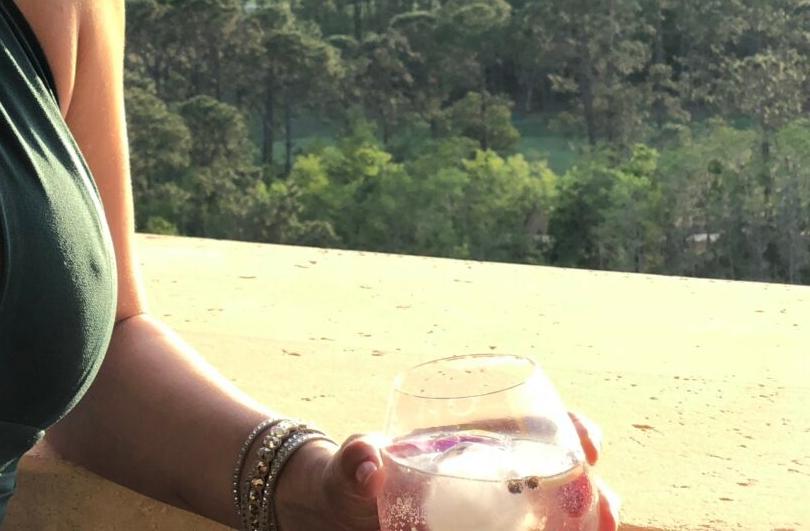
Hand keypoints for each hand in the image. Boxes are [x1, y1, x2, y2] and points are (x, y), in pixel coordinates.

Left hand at [273, 411, 621, 529]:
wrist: (339, 519)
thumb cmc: (348, 481)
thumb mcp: (347, 470)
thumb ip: (353, 464)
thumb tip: (366, 461)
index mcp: (470, 441)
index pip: (535, 424)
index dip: (572, 429)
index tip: (587, 446)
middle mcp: (495, 476)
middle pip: (562, 476)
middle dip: (597, 492)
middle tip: (606, 512)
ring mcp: (496, 514)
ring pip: (559, 515)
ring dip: (588, 522)